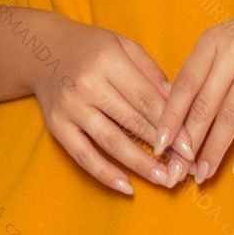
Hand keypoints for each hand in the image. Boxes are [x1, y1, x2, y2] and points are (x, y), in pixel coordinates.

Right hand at [24, 9, 195, 193]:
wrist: (41, 49)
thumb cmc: (92, 49)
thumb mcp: (123, 47)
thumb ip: (151, 74)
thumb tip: (179, 104)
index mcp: (108, 60)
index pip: (147, 99)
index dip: (171, 126)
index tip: (191, 147)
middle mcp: (87, 84)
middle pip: (132, 122)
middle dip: (162, 148)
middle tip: (185, 168)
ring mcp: (70, 107)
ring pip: (111, 142)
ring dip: (140, 164)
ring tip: (164, 180)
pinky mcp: (57, 126)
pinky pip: (83, 155)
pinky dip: (105, 174)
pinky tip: (127, 187)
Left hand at [153, 0, 233, 183]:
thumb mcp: (227, 44)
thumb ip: (204, 72)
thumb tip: (174, 113)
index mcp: (212, 41)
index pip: (184, 85)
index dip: (170, 118)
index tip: (158, 145)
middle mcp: (233, 49)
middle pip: (204, 104)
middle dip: (189, 142)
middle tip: (178, 170)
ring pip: (231, 115)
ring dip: (216, 149)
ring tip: (204, 174)